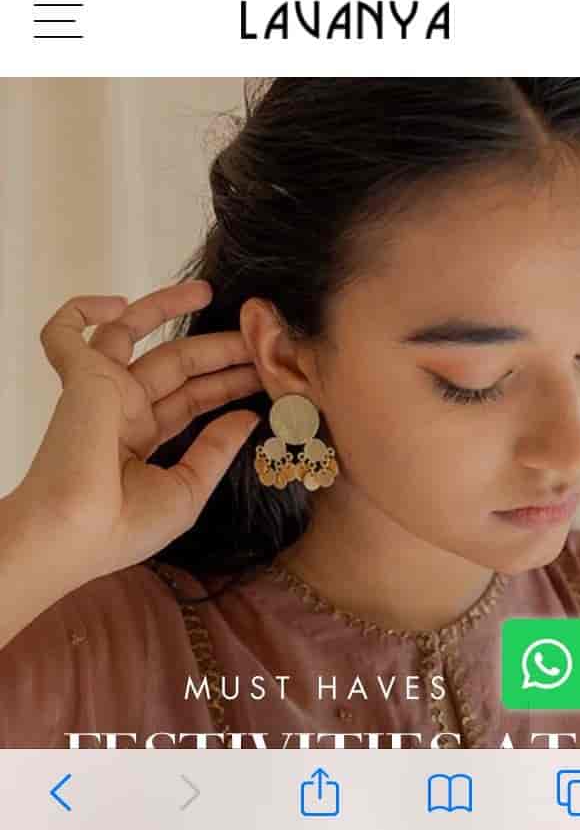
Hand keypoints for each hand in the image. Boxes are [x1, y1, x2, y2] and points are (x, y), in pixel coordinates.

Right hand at [17, 280, 262, 586]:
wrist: (73, 537)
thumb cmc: (122, 530)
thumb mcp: (187, 492)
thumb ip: (216, 450)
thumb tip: (248, 417)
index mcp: (142, 438)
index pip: (193, 398)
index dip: (229, 381)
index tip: (267, 369)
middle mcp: (120, 408)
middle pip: (175, 362)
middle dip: (218, 348)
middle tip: (259, 334)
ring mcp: (99, 390)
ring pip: (130, 331)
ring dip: (166, 307)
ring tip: (209, 292)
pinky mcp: (79, 377)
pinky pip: (63, 333)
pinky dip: (80, 310)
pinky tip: (117, 302)